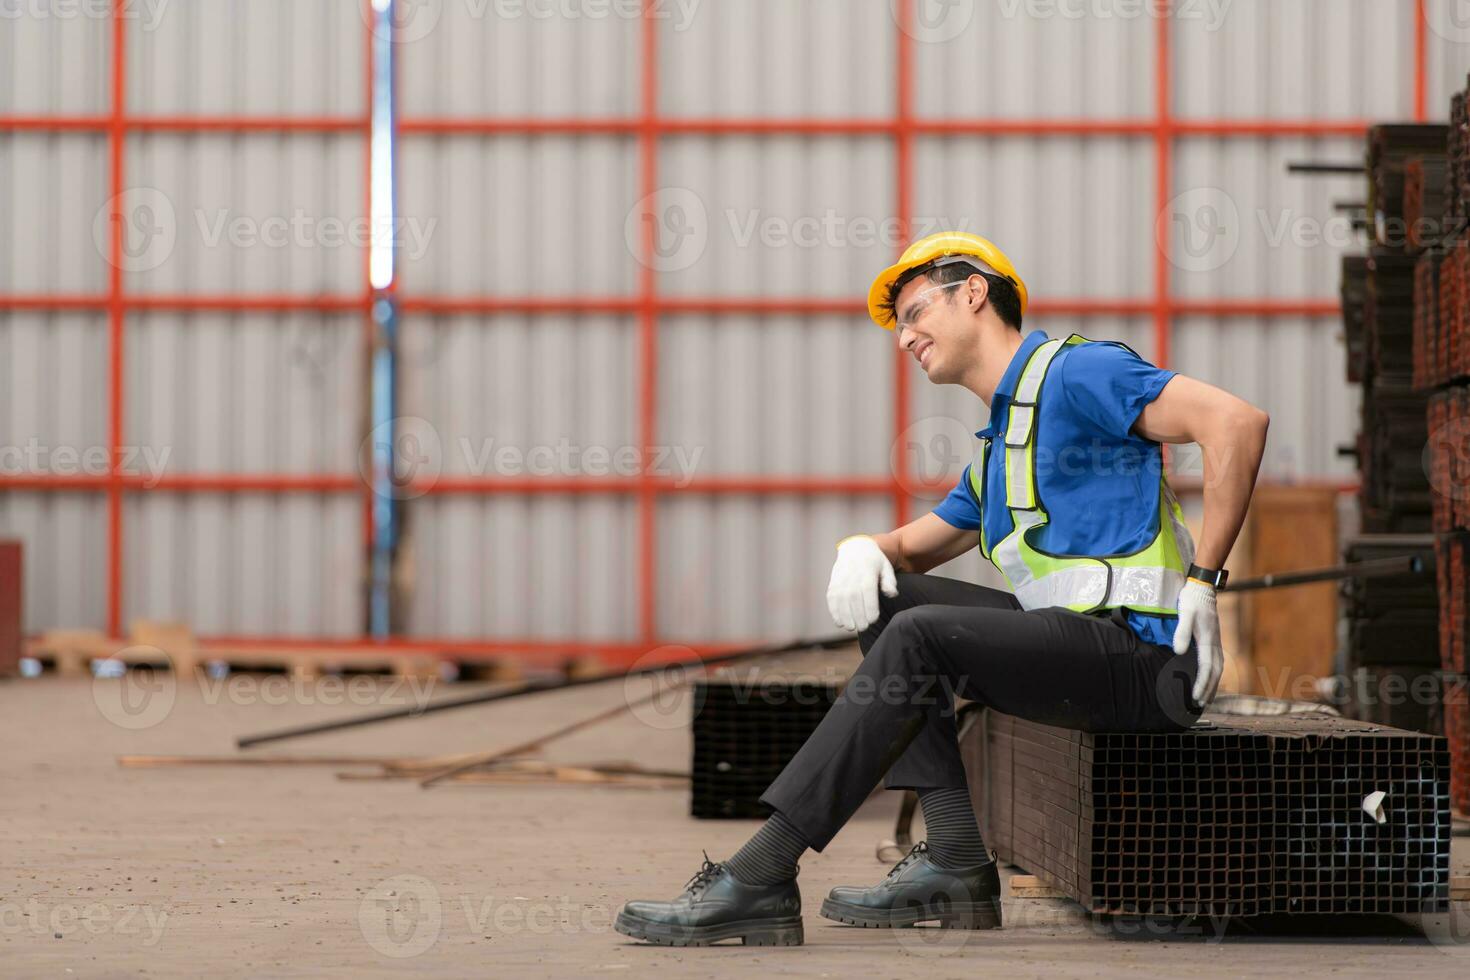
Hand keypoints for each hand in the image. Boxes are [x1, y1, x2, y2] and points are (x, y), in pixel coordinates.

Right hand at [826, 535, 898, 631]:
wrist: (855, 548)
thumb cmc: (875, 562)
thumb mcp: (886, 567)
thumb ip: (890, 582)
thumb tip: (891, 594)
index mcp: (868, 573)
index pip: (868, 591)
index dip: (869, 607)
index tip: (873, 620)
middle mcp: (852, 576)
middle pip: (854, 598)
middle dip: (858, 615)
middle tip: (863, 628)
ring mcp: (841, 580)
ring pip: (841, 600)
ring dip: (844, 616)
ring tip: (851, 627)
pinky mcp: (833, 584)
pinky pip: (831, 599)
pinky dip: (834, 612)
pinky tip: (839, 623)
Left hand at [1172, 578, 1223, 707]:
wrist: (1202, 588)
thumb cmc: (1192, 600)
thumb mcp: (1185, 614)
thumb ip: (1181, 632)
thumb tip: (1178, 652)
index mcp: (1209, 641)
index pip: (1207, 668)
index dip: (1202, 684)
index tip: (1197, 697)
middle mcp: (1215, 643)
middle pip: (1215, 672)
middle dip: (1209, 689)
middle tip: (1201, 704)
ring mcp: (1216, 641)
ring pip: (1218, 668)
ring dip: (1213, 684)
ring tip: (1207, 698)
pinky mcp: (1213, 639)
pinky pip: (1216, 662)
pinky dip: (1213, 674)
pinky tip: (1208, 678)